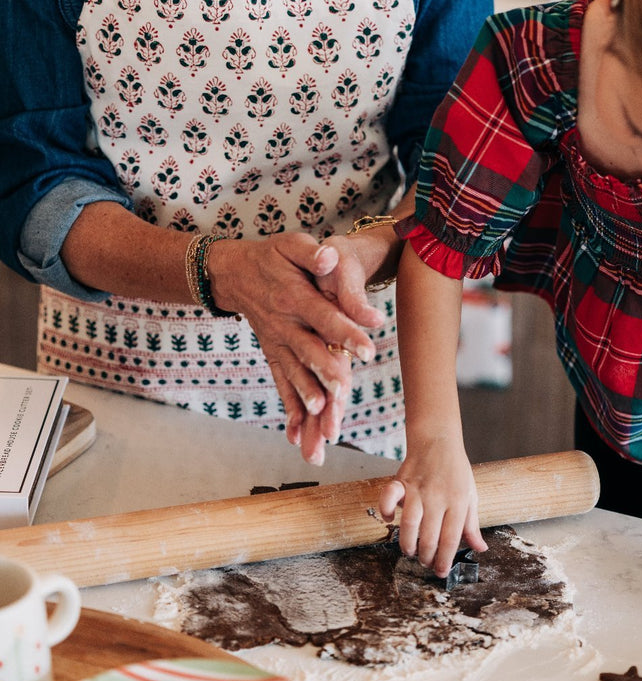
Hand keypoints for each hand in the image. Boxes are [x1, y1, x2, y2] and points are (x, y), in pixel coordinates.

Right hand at [207, 232, 380, 464]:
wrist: (234, 273)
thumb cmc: (272, 256)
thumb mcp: (291, 244)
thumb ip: (312, 253)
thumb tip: (330, 258)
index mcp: (294, 297)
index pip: (324, 317)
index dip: (346, 331)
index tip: (368, 348)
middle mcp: (285, 325)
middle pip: (309, 352)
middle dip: (328, 373)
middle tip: (345, 391)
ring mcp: (277, 344)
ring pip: (295, 375)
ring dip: (307, 398)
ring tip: (321, 419)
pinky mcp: (274, 356)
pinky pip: (281, 384)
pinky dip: (290, 410)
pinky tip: (298, 436)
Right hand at [378, 438, 486, 576]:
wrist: (438, 439)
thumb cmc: (455, 469)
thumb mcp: (471, 495)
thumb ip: (472, 524)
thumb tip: (480, 549)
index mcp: (458, 501)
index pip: (451, 537)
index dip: (445, 558)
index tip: (440, 571)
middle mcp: (438, 497)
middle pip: (430, 535)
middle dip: (426, 556)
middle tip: (424, 561)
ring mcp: (418, 488)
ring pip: (410, 523)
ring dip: (407, 542)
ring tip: (410, 550)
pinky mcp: (401, 480)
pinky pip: (389, 497)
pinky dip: (386, 510)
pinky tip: (390, 519)